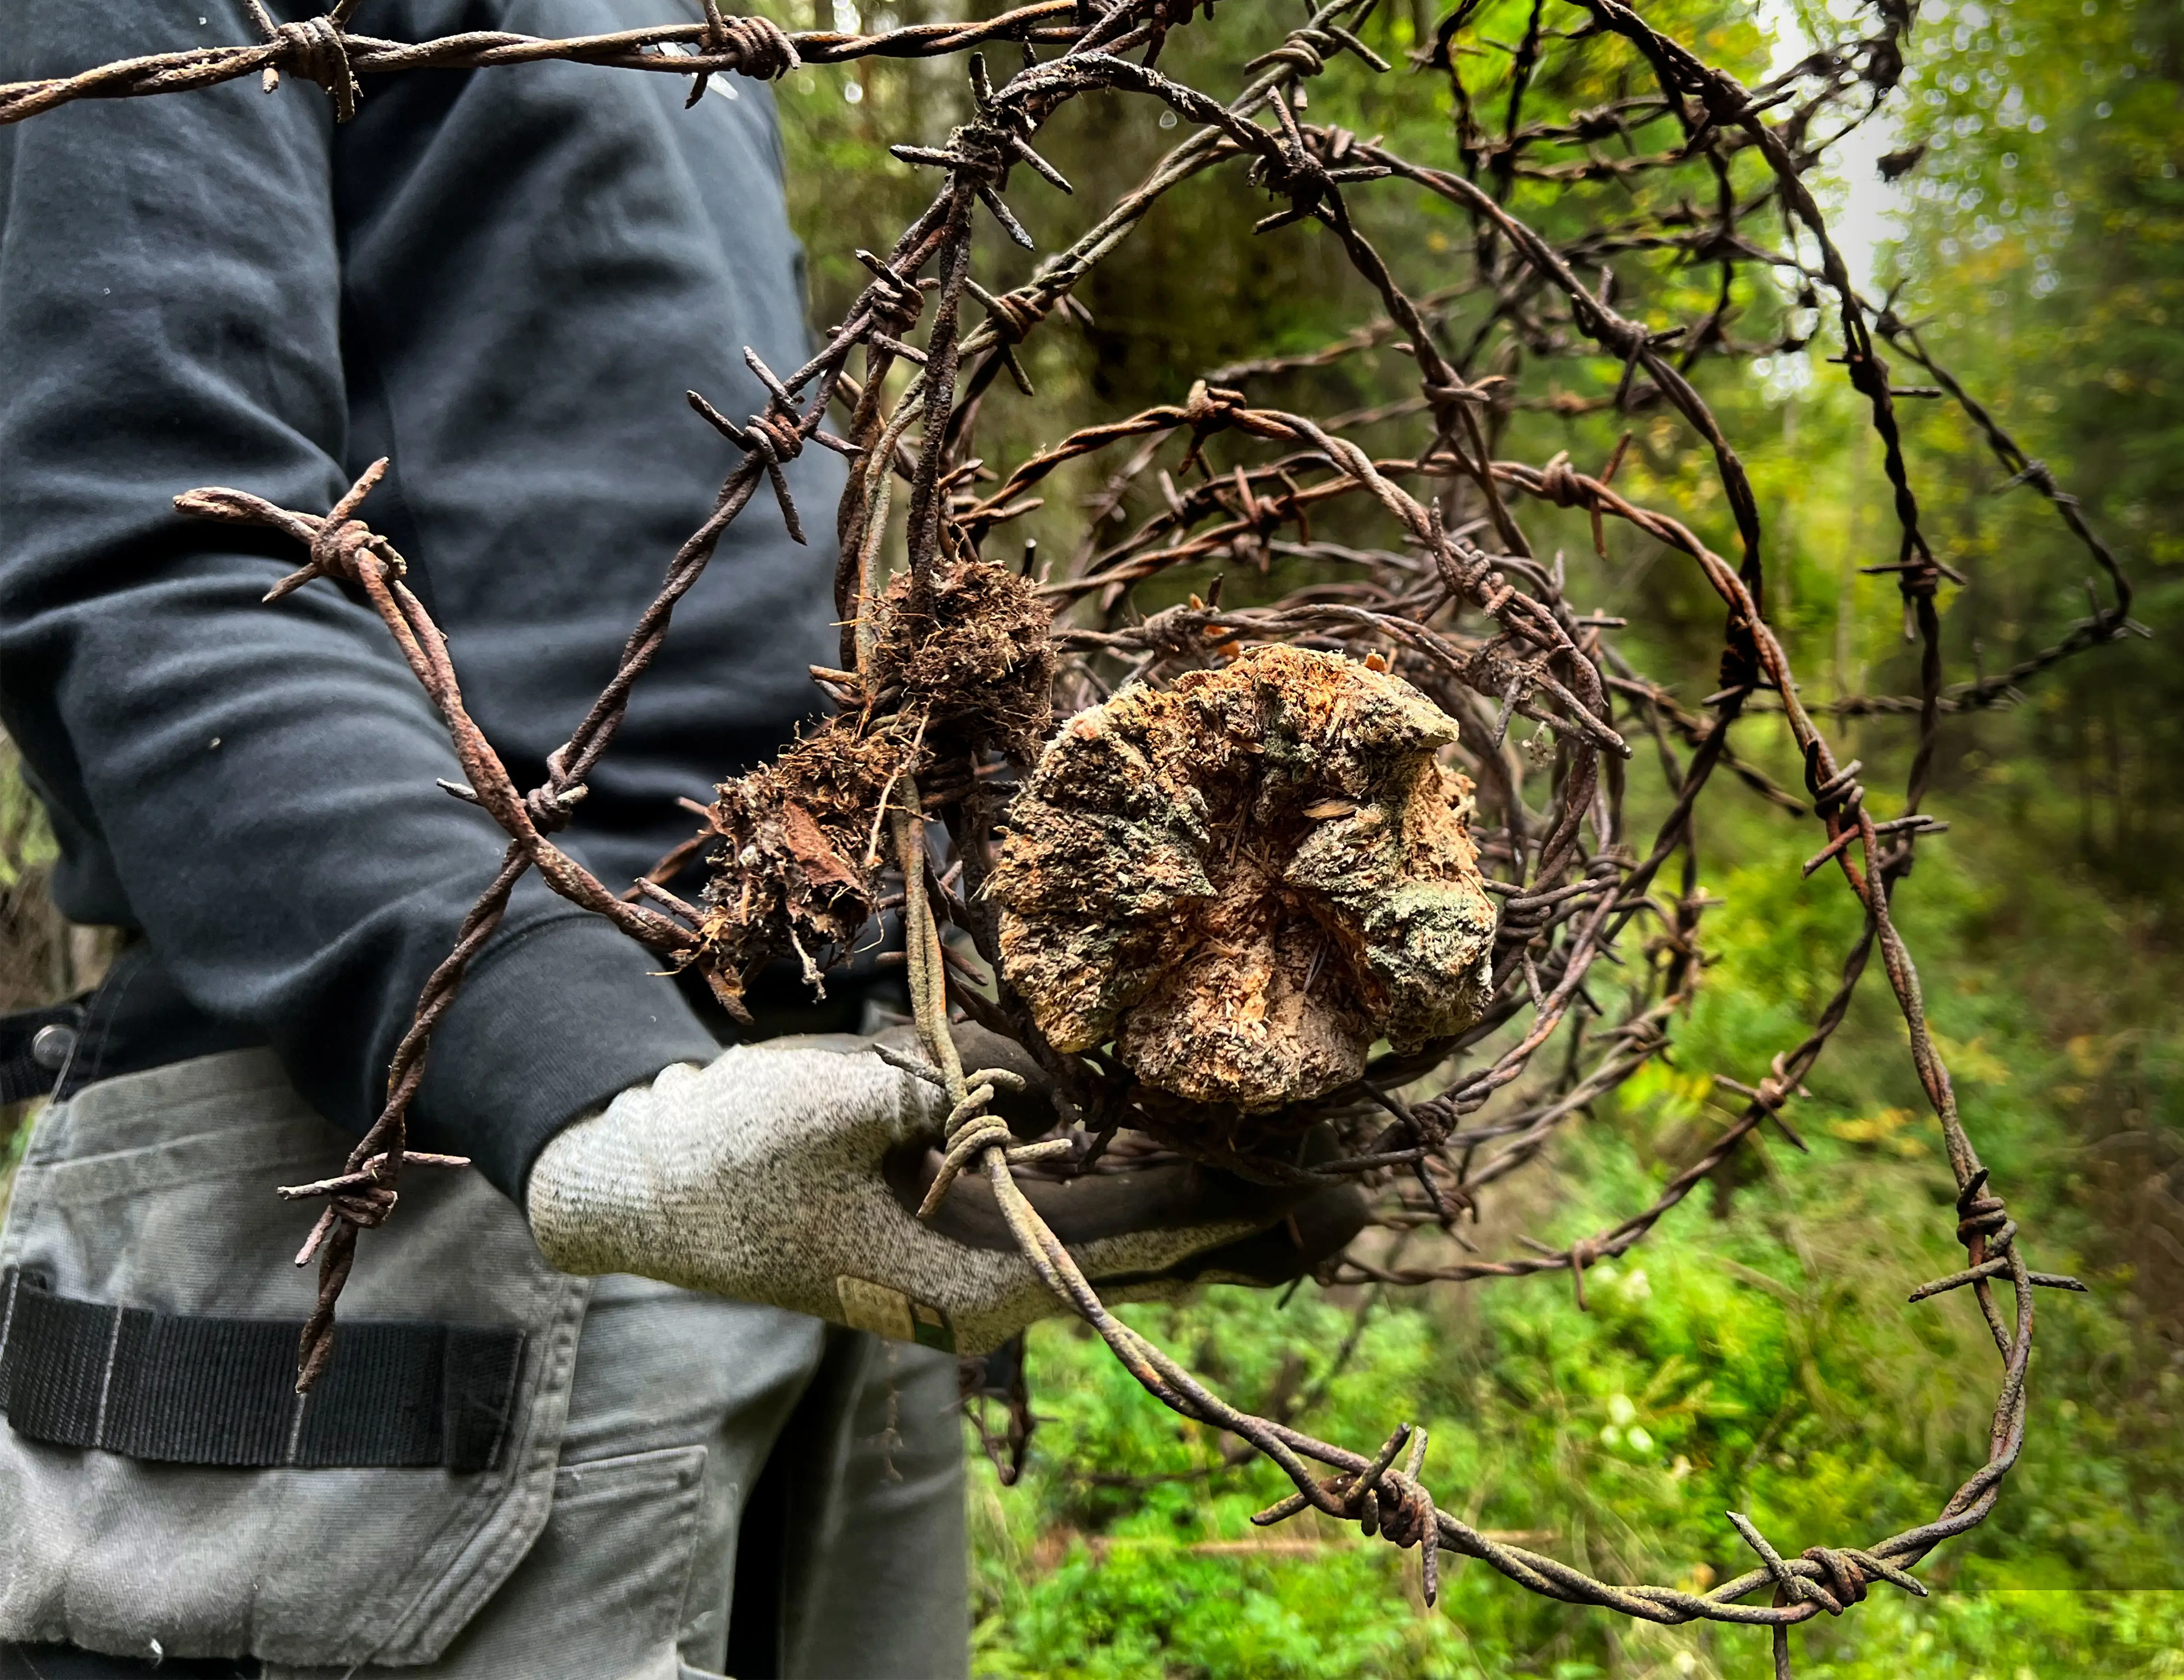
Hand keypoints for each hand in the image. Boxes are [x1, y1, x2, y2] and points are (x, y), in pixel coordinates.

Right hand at [524, 1024, 1363, 1354]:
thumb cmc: (732, 1149)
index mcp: (972, 1276)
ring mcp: (975, 1252)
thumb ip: (955, 1085)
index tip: (1327, 1201)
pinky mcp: (956, 1216)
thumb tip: (1046, 1082)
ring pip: (1118, 1227)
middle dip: (1248, 1223)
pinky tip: (1195, 1166)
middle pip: (1148, 1247)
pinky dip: (1137, 1184)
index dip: (1234, 1210)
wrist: (644, 1180)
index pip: (1134, 1238)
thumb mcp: (842, 1097)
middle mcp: (990, 1281)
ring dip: (1205, 1207)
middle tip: (1358, 1206)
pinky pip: (1068, 1197)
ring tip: (1310, 1197)